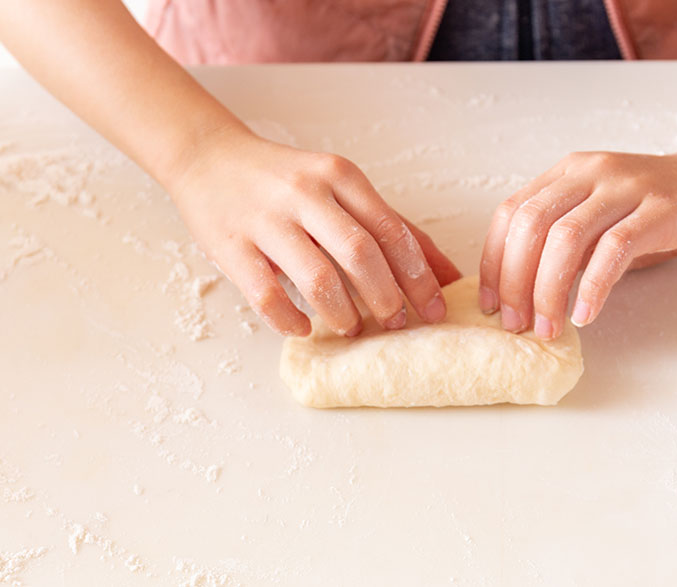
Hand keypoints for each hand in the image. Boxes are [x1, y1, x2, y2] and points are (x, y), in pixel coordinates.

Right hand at [169, 128, 460, 336]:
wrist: (208, 157)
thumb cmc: (286, 181)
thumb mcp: (342, 188)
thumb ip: (391, 226)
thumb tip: (446, 272)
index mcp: (340, 177)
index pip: (391, 231)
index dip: (419, 276)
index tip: (435, 309)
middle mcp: (306, 194)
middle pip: (360, 254)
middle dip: (386, 297)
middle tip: (395, 323)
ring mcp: (267, 220)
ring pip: (316, 278)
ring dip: (342, 313)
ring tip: (351, 327)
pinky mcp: (233, 246)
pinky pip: (267, 295)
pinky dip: (290, 320)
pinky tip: (303, 327)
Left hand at [479, 147, 676, 339]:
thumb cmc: (659, 211)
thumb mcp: (600, 221)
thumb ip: (564, 244)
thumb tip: (519, 292)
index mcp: (568, 173)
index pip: (511, 213)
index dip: (493, 261)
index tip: (490, 303)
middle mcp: (591, 173)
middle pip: (531, 225)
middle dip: (515, 280)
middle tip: (515, 323)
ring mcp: (627, 187)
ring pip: (567, 238)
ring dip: (549, 289)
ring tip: (547, 327)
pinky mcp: (662, 208)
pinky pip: (615, 249)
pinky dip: (594, 286)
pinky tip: (587, 314)